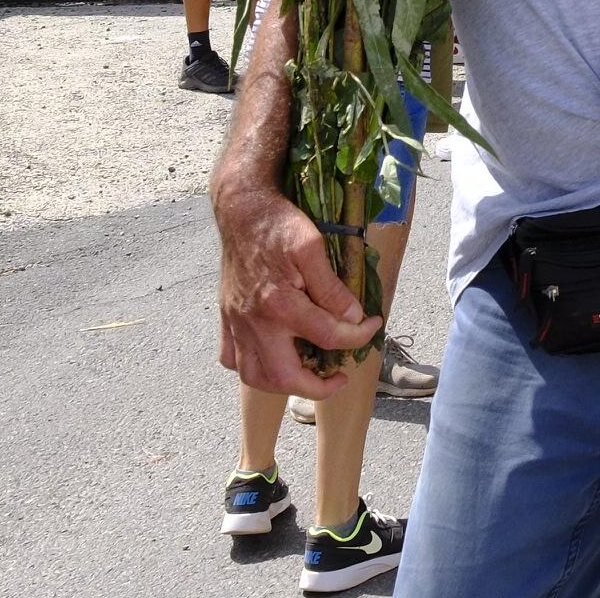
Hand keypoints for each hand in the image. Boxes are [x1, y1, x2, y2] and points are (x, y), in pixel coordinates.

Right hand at [214, 183, 378, 397]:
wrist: (241, 210)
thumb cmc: (278, 224)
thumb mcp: (312, 246)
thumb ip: (331, 287)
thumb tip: (353, 317)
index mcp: (280, 305)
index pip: (328, 336)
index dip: (358, 336)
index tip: (373, 325)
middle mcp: (255, 322)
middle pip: (284, 376)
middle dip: (316, 387)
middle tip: (338, 379)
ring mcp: (236, 323)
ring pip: (253, 376)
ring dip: (282, 385)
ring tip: (306, 376)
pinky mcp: (226, 318)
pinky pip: (231, 358)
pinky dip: (251, 366)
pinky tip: (271, 357)